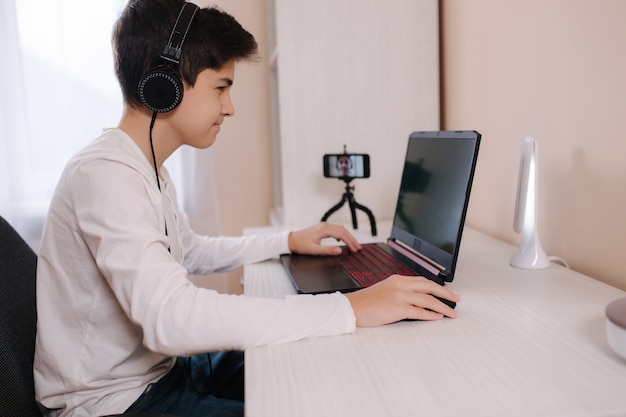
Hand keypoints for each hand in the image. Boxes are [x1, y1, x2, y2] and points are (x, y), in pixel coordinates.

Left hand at [288, 222, 361, 255]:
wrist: (291, 240)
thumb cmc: (301, 245)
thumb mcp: (314, 250)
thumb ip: (328, 250)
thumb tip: (340, 250)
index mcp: (324, 230)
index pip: (342, 235)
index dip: (350, 242)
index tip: (355, 250)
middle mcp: (325, 225)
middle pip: (343, 231)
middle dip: (352, 239)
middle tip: (358, 248)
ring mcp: (324, 226)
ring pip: (340, 229)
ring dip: (348, 237)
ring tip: (354, 245)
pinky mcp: (322, 228)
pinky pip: (336, 229)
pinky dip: (342, 235)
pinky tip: (342, 241)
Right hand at [344, 275, 459, 325]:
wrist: (352, 307)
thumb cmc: (366, 302)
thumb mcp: (385, 291)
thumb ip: (401, 292)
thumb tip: (418, 301)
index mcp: (398, 279)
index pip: (423, 281)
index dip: (438, 287)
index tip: (447, 293)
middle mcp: (400, 285)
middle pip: (429, 287)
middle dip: (446, 294)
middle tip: (457, 300)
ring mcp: (399, 296)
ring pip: (428, 300)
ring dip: (443, 307)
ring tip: (452, 313)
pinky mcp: (397, 308)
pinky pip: (419, 312)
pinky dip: (430, 315)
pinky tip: (438, 317)